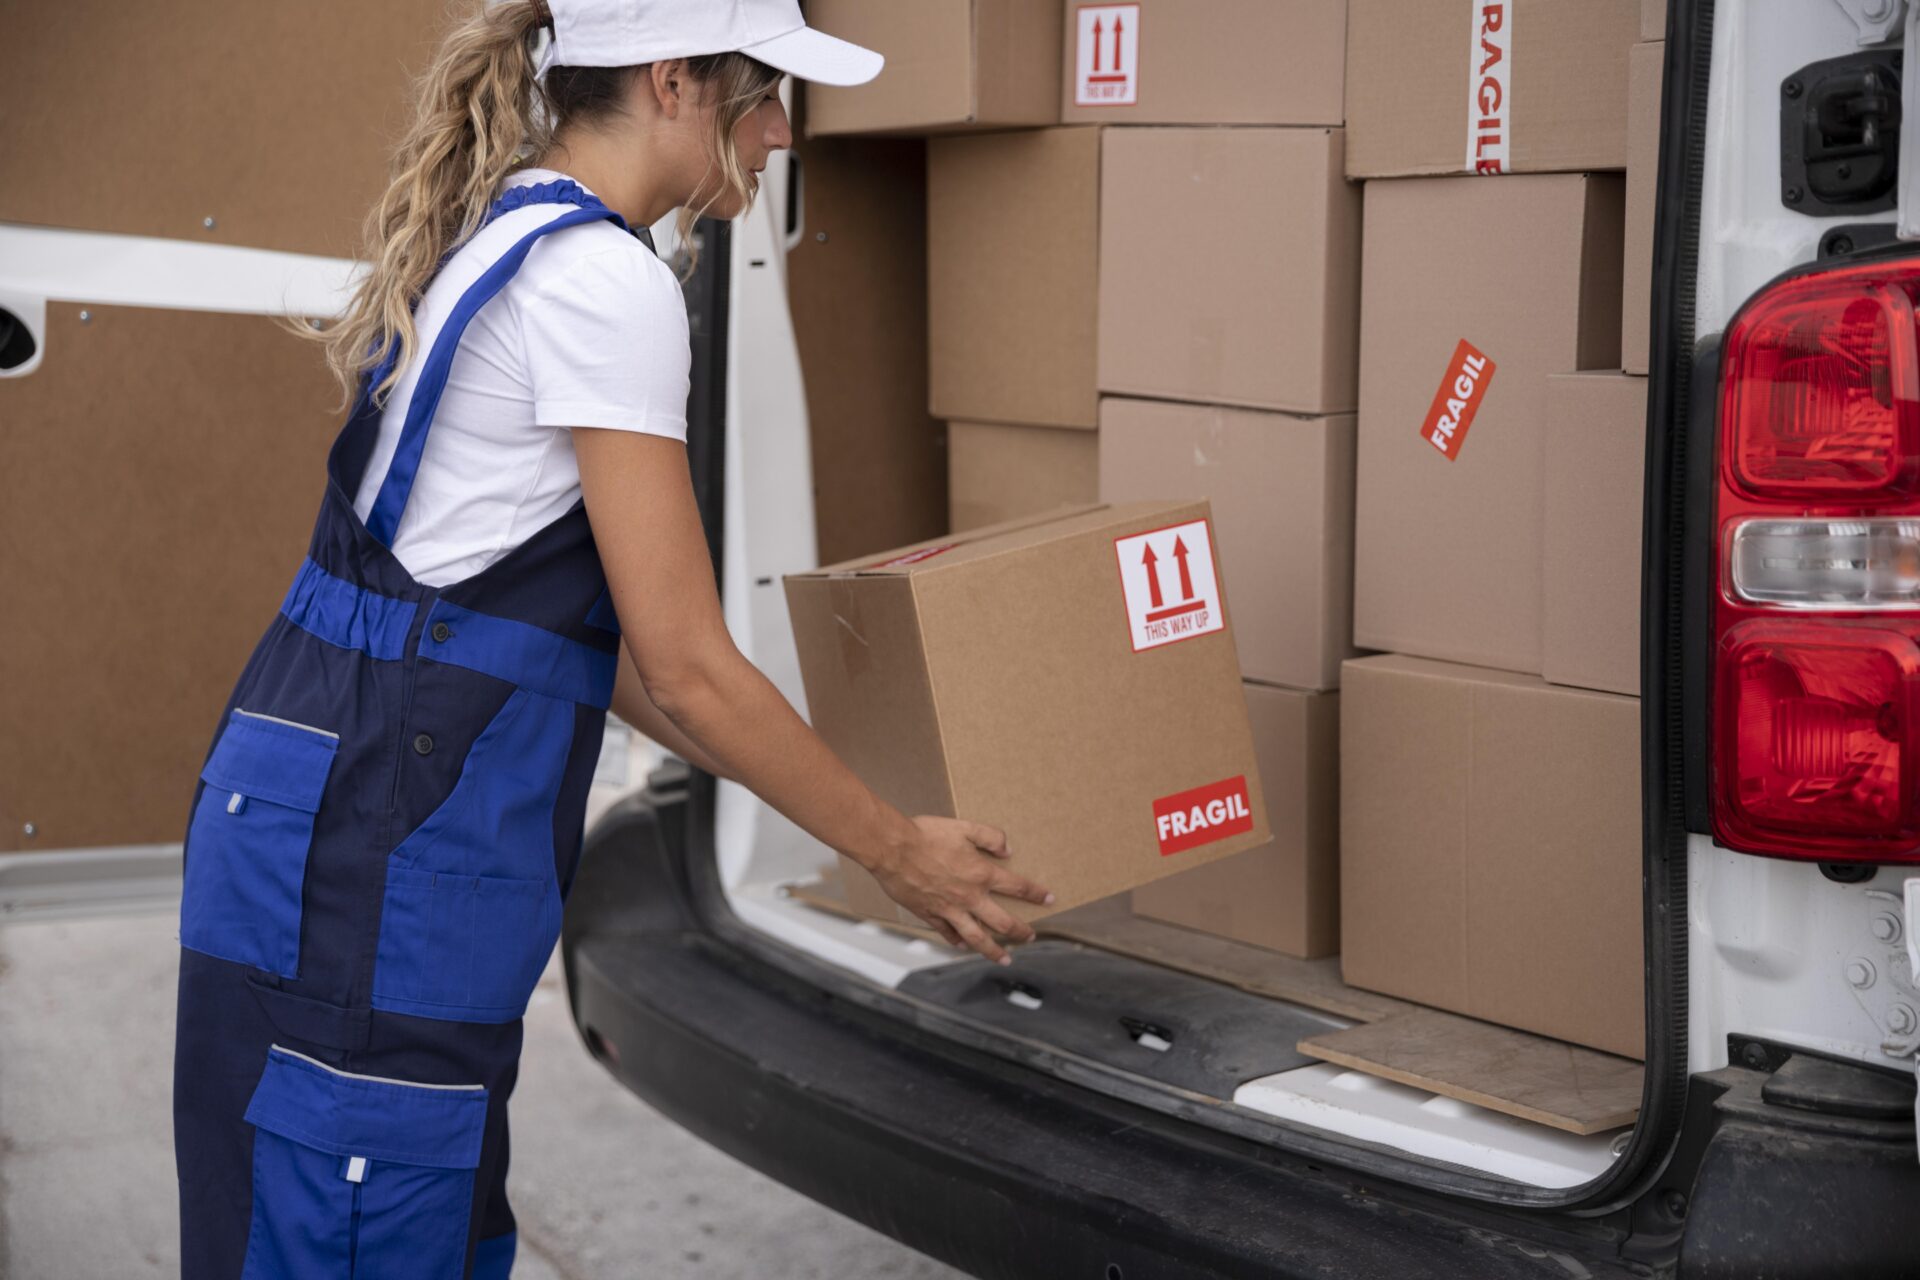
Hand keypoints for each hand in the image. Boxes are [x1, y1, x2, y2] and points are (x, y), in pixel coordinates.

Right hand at [869, 817, 1053, 964]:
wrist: (892, 848)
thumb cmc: (926, 835)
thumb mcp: (964, 827)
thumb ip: (991, 836)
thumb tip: (1008, 849)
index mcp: (981, 874)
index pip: (1018, 887)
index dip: (1036, 894)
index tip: (1049, 899)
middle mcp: (969, 897)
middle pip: (1002, 922)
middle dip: (1020, 932)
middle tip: (1030, 936)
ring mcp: (949, 909)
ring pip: (977, 937)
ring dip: (993, 950)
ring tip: (1004, 958)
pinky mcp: (929, 914)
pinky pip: (947, 933)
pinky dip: (957, 942)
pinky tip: (963, 946)